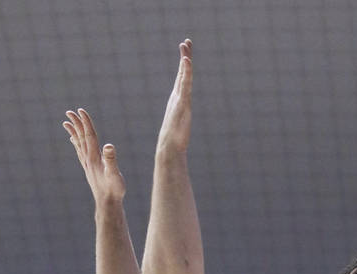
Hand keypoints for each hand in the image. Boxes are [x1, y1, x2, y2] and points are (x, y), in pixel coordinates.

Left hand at [63, 108, 125, 204]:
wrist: (108, 203)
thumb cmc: (114, 190)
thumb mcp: (114, 174)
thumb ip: (111, 160)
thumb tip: (109, 146)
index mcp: (94, 157)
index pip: (89, 135)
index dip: (85, 122)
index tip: (80, 110)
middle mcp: (88, 159)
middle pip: (81, 137)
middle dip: (76, 124)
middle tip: (69, 112)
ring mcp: (87, 164)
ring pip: (78, 144)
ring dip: (73, 132)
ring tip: (66, 123)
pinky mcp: (89, 169)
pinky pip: (80, 153)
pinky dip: (76, 144)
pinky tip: (73, 141)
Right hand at [156, 39, 192, 154]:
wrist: (169, 149)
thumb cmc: (174, 142)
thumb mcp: (181, 130)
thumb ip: (181, 126)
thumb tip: (181, 131)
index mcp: (178, 101)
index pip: (182, 81)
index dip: (185, 67)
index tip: (186, 54)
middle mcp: (177, 97)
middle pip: (182, 73)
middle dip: (185, 57)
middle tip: (186, 42)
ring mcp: (178, 99)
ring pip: (183, 75)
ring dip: (185, 59)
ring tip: (186, 45)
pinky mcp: (181, 104)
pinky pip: (184, 84)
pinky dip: (186, 71)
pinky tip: (187, 61)